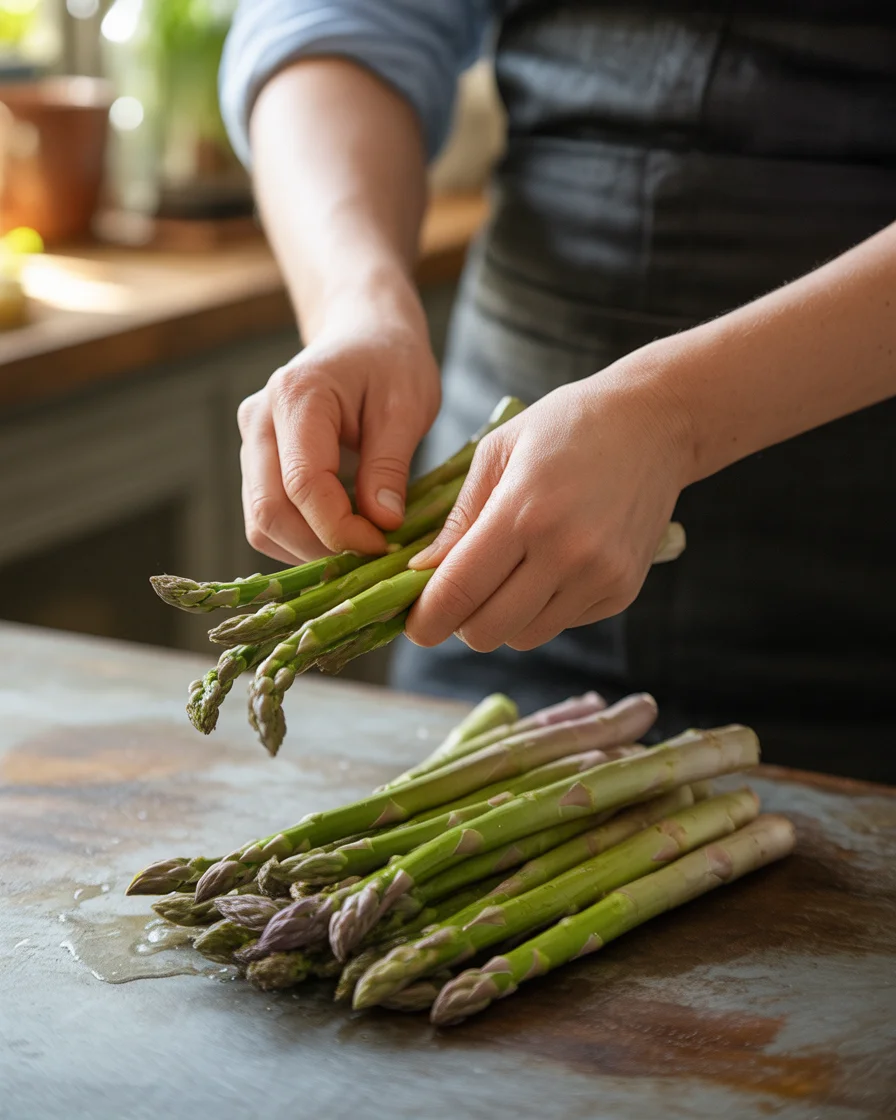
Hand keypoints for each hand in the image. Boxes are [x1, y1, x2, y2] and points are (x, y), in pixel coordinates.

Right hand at [237, 302, 440, 562]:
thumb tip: (383, 524)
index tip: (384, 546)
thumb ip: (390, 464)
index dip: (341, 529)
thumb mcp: (408, 404)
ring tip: (362, 547)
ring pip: (262, 523)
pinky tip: (344, 533)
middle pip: (269, 511)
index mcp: (297, 395)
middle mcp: (259, 420)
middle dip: (321, 549)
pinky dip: (303, 539)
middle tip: (374, 557)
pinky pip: (268, 517)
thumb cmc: (391, 362)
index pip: (303, 484)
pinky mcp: (256, 463)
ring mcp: (251, 442)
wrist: (364, 335)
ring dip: (310, 550)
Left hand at [406, 350, 693, 649]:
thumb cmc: (566, 427)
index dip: (425, 619)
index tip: (412, 623)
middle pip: (486, 631)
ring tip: (504, 577)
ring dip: (501, 620)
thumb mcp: (497, 452)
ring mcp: (599, 576)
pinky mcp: (622, 590)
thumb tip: (420, 573)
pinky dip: (542, 610)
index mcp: (523, 512)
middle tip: (457, 596)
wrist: (655, 423)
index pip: (458, 592)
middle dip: (460, 622)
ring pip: (524, 637)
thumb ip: (458, 519)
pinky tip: (548, 567)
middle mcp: (565, 553)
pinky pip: (562, 624)